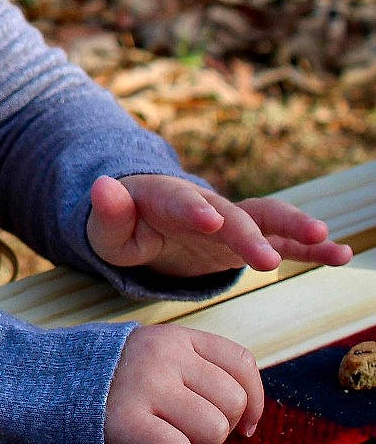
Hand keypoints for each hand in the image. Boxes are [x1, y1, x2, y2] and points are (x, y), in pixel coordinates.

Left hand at [86, 173, 351, 277]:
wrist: (148, 222)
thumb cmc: (124, 229)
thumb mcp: (106, 230)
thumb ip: (108, 212)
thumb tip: (102, 185)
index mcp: (166, 198)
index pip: (179, 201)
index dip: (194, 208)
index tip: (210, 219)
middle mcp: (206, 204)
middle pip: (231, 215)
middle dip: (248, 234)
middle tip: (265, 259)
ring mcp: (231, 221)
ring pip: (267, 218)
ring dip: (295, 227)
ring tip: (326, 239)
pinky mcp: (248, 239)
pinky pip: (283, 241)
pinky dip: (310, 247)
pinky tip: (342, 253)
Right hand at [105, 322, 264, 443]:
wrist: (43, 385)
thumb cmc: (109, 381)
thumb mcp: (152, 357)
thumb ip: (196, 370)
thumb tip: (247, 419)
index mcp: (175, 338)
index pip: (242, 364)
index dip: (254, 402)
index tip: (242, 426)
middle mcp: (164, 357)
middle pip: (233, 402)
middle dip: (219, 428)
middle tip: (187, 433)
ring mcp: (144, 387)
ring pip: (213, 429)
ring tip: (168, 440)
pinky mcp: (125, 422)